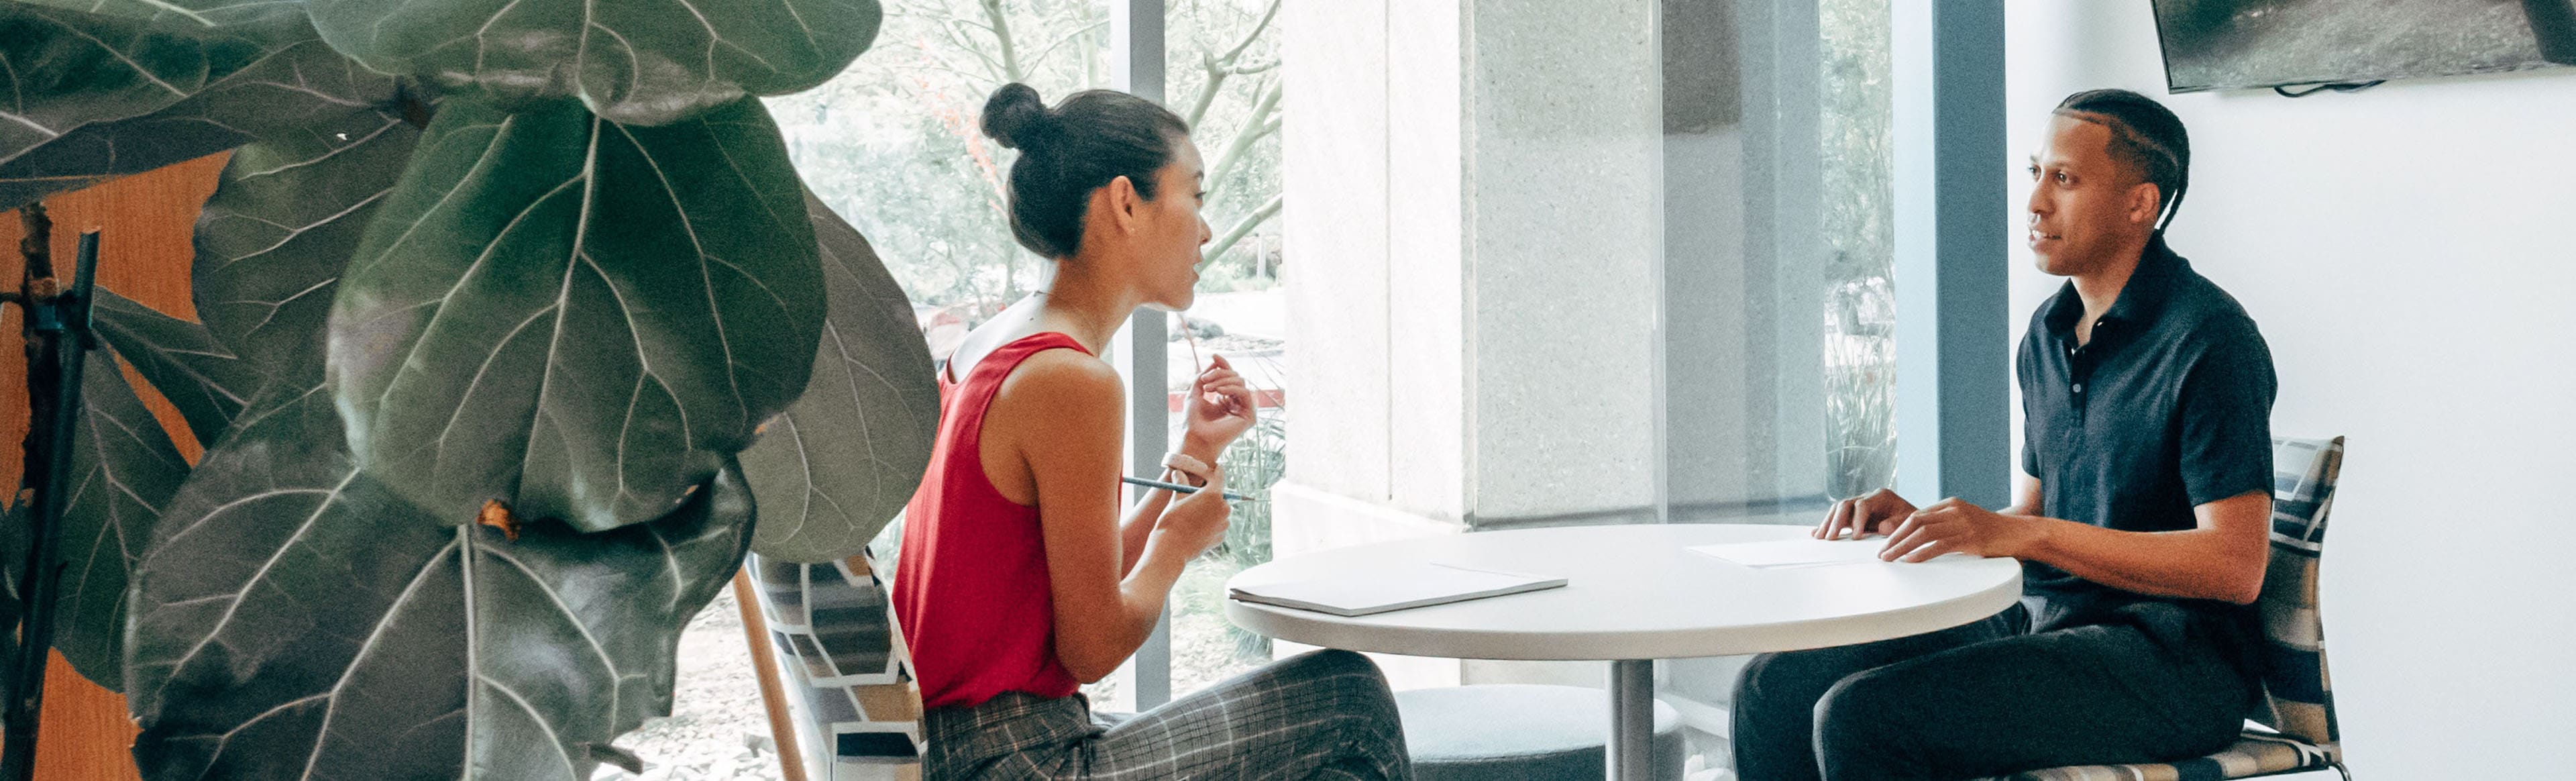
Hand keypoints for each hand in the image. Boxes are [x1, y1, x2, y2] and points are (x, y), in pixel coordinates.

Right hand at [1152, 461, 1230, 558]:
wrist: (1171, 548)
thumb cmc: (1172, 521)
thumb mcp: (1176, 499)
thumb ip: (1181, 484)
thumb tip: (1178, 472)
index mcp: (1213, 494)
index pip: (1219, 476)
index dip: (1217, 470)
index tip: (1217, 467)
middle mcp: (1223, 508)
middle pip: (1220, 496)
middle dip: (1211, 495)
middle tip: (1198, 496)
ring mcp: (1224, 524)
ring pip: (1220, 512)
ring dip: (1212, 511)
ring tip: (1195, 514)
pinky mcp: (1221, 537)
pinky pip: (1219, 526)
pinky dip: (1211, 525)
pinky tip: (1197, 527)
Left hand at [1180, 354, 1255, 456]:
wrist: (1194, 437)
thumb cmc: (1193, 420)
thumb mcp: (1195, 392)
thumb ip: (1204, 376)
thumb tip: (1214, 362)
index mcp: (1225, 399)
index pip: (1229, 377)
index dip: (1223, 365)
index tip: (1213, 355)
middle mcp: (1236, 403)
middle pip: (1235, 377)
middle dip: (1219, 374)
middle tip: (1204, 381)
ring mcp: (1243, 409)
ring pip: (1240, 382)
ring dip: (1223, 381)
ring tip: (1208, 389)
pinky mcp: (1249, 416)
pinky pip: (1244, 393)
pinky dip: (1232, 388)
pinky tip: (1219, 392)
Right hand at [1815, 488, 1916, 540]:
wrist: (1916, 521)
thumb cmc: (1914, 521)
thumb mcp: (1910, 521)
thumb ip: (1897, 523)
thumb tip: (1882, 527)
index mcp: (1881, 496)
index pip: (1863, 505)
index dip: (1857, 520)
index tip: (1856, 536)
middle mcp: (1867, 498)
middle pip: (1846, 504)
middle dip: (1836, 521)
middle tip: (1830, 537)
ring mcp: (1859, 505)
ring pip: (1838, 509)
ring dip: (1828, 523)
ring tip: (1820, 536)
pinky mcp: (1853, 514)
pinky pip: (1838, 517)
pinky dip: (1827, 524)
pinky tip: (1816, 532)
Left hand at [1877, 497, 2041, 561]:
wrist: (2020, 533)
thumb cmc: (1991, 531)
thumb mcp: (1965, 521)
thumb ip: (1945, 524)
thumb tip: (1919, 537)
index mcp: (1950, 504)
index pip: (1916, 515)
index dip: (1898, 529)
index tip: (1885, 541)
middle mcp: (1954, 510)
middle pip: (1915, 522)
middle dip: (1895, 537)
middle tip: (1882, 552)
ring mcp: (1962, 523)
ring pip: (1923, 533)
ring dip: (1902, 546)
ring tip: (1890, 558)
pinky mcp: (1970, 539)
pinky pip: (1939, 545)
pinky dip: (1921, 553)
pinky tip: (1910, 560)